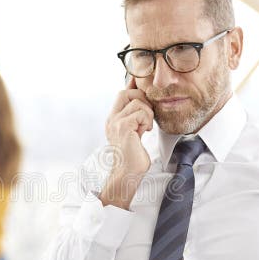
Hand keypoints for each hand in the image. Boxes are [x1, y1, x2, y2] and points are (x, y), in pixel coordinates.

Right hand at [100, 78, 153, 208]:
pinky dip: (147, 121)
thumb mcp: (134, 131)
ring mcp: (115, 122)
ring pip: (137, 102)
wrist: (128, 173)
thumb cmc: (134, 155)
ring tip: (145, 127)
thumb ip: (136, 117)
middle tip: (146, 117)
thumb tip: (144, 101)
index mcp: (113, 119)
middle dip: (141, 99)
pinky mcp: (123, 128)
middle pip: (125, 92)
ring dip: (147, 113)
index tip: (144, 87)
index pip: (122, 93)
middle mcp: (111, 119)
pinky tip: (145, 132)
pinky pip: (141, 113)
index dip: (134, 86)